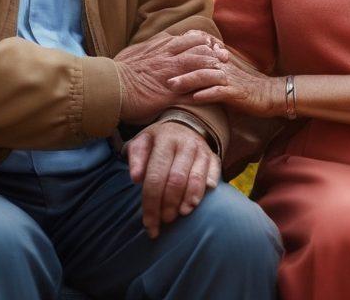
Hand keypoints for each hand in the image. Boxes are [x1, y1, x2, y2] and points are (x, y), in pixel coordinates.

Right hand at [114, 30, 232, 122]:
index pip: (192, 37)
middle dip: (216, 53)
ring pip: (203, 65)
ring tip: (223, 75)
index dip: (206, 42)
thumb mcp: (136, 51)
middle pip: (202, 48)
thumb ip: (150, 46)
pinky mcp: (172, 94)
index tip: (212, 47)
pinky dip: (208, 91)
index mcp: (162, 45)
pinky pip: (196, 90)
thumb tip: (157, 42)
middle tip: (223, 59)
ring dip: (215, 70)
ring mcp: (172, 74)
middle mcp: (170, 56)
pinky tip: (215, 95)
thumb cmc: (119, 71)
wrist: (109, 87)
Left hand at [126, 120, 220, 238]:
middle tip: (165, 221)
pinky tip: (197, 203)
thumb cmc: (157, 142)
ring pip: (196, 179)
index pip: (155, 176)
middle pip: (176, 180)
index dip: (151, 203)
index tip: (148, 223)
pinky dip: (205, 191)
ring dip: (188, 200)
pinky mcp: (214, 157)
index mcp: (164, 139)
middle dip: (169, 205)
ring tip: (181, 213)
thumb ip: (136, 158)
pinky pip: (213, 176)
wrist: (182, 126)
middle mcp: (184, 143)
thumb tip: (135, 178)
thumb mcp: (142, 143)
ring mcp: (201, 150)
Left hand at [169, 42, 284, 117]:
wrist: (271, 94)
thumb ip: (208, 71)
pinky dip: (207, 94)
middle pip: (196, 62)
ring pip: (206, 75)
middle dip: (177, 67)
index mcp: (219, 60)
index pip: (196, 51)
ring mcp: (230, 78)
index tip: (160, 57)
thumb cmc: (246, 86)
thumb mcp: (225, 74)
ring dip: (188, 80)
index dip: (179, 52)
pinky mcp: (237, 92)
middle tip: (158, 73)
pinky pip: (220, 92)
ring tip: (171, 86)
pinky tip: (195, 98)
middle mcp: (223, 65)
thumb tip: (188, 74)